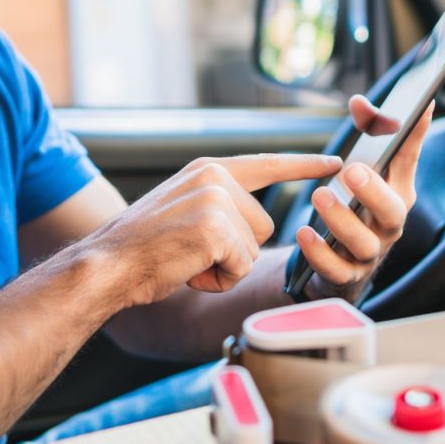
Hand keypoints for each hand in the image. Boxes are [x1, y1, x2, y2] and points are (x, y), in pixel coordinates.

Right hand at [88, 153, 342, 306]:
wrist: (107, 263)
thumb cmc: (143, 248)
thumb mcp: (185, 209)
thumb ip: (219, 205)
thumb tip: (258, 223)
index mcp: (207, 169)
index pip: (267, 163)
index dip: (305, 166)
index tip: (336, 163)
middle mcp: (214, 177)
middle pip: (264, 225)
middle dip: (236, 251)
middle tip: (193, 252)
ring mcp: (215, 200)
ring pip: (254, 249)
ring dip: (226, 267)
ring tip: (188, 260)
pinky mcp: (216, 228)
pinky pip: (241, 266)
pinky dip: (218, 280)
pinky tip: (189, 271)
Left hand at [296, 96, 433, 301]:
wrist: (339, 263)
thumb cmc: (355, 207)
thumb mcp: (360, 170)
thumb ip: (363, 133)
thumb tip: (359, 102)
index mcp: (396, 193)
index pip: (408, 161)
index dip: (416, 134)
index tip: (422, 105)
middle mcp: (388, 225)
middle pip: (392, 211)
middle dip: (374, 191)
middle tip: (353, 170)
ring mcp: (369, 252)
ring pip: (363, 243)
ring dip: (341, 219)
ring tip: (319, 195)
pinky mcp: (346, 275)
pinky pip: (336, 269)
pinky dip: (320, 253)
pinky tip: (305, 233)